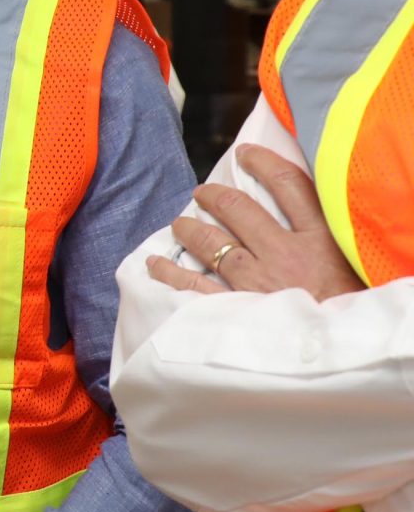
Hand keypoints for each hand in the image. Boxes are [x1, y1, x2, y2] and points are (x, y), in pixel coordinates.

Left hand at [146, 144, 365, 301]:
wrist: (348, 356)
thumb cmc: (356, 309)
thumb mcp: (356, 265)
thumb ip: (333, 238)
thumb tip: (307, 211)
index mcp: (323, 240)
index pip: (289, 185)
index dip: (263, 163)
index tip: (246, 155)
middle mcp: (285, 255)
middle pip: (239, 211)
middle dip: (215, 196)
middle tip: (203, 192)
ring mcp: (257, 282)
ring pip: (211, 243)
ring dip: (190, 229)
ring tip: (180, 223)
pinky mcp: (237, 309)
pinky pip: (193, 284)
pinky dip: (170, 272)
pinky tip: (156, 264)